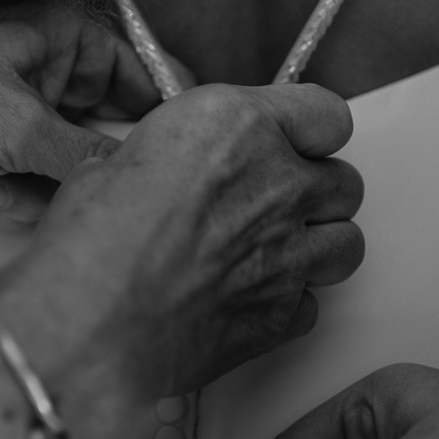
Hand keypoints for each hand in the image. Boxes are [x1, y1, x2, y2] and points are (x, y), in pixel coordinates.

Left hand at [0, 2, 159, 207]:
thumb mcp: (16, 125)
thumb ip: (89, 157)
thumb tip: (143, 183)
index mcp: (70, 33)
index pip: (150, 76)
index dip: (165, 124)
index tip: (174, 168)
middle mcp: (57, 70)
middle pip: (118, 132)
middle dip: (93, 169)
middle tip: (71, 185)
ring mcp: (32, 115)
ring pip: (82, 172)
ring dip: (47, 190)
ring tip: (2, 180)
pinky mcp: (7, 153)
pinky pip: (45, 189)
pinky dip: (20, 198)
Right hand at [0, 83, 364, 436]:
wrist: (92, 323)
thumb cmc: (92, 240)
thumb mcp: (117, 161)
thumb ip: (169, 156)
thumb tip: (162, 171)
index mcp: (239, 125)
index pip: (327, 114)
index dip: (308, 132)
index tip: (290, 144)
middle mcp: (279, 183)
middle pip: (344, 183)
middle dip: (315, 194)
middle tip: (273, 205)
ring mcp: (289, 253)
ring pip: (347, 244)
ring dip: (317, 247)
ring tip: (272, 254)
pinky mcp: (281, 315)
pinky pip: (311, 305)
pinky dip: (288, 304)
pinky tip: (248, 299)